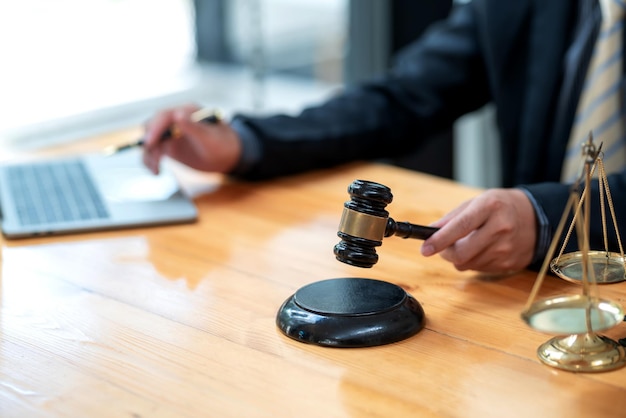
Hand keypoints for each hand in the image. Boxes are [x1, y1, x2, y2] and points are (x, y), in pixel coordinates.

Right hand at [142, 104, 241, 174]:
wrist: (228, 156)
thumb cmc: (223, 144)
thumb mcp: (210, 137)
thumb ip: (194, 127)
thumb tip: (178, 114)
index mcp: (187, 111)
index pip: (164, 116)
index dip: (155, 129)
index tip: (150, 143)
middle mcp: (176, 120)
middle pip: (153, 127)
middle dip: (150, 143)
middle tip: (154, 160)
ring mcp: (171, 132)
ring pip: (151, 141)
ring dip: (149, 155)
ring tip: (156, 170)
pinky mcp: (169, 145)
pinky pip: (155, 151)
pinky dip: (151, 160)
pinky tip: (156, 171)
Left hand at [420, 188, 536, 272]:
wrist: (536, 218)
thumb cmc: (500, 207)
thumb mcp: (477, 202)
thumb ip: (452, 218)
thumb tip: (430, 231)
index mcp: (490, 207)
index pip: (460, 227)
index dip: (439, 240)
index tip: (425, 249)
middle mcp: (500, 228)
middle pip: (462, 253)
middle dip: (446, 253)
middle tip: (443, 247)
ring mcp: (507, 248)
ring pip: (468, 264)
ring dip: (459, 258)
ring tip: (467, 244)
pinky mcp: (509, 263)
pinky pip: (479, 269)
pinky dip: (473, 262)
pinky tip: (481, 249)